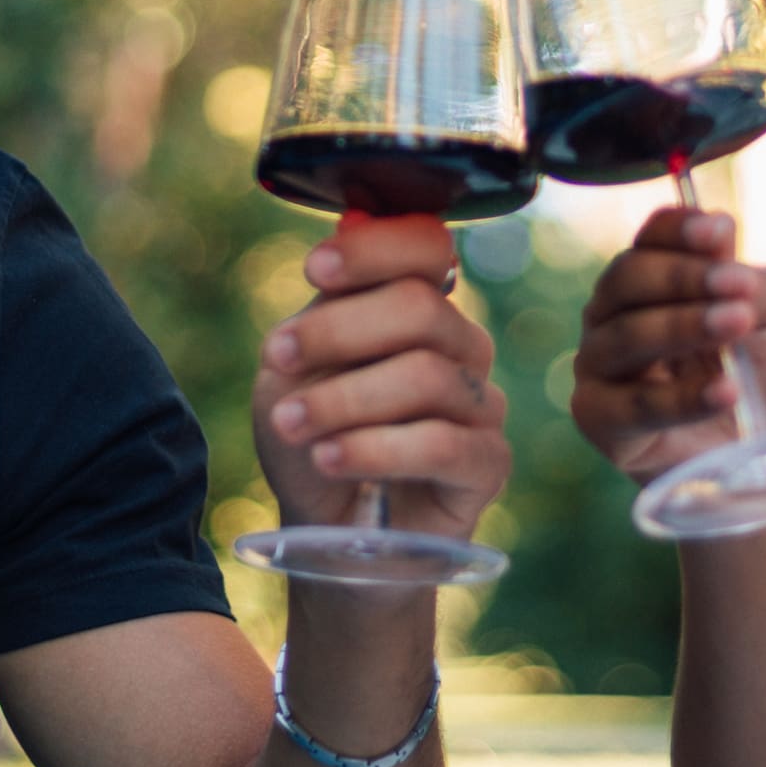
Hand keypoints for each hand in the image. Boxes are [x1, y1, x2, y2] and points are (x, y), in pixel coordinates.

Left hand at [253, 212, 510, 542]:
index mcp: (417, 307)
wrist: (326, 534)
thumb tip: (345, 233)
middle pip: (421, 308)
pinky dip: (375, 448)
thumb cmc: (311, 440)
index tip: (316, 270)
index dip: (375, 249)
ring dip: (343, 399)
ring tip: (288, 426)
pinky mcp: (488, 464)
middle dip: (339, 331)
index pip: (426, 246)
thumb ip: (323, 309)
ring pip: (426, 376)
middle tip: (278, 360)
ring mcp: (481, 404)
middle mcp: (459, 346)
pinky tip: (329, 458)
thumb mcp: (294, 371)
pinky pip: (443, 443)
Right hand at [571, 207, 765, 481]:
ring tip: (737, 325)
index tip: (721, 229)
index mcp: (653, 284)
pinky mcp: (598, 421)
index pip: (649, 240)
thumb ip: (751, 278)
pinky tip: (725, 390)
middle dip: (684, 277)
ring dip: (683, 325)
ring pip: (625, 335)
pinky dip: (679, 398)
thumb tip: (717, 235)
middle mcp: (614, 318)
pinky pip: (631, 404)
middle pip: (627, 278)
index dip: (678, 229)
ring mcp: (600, 368)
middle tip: (739, 287)